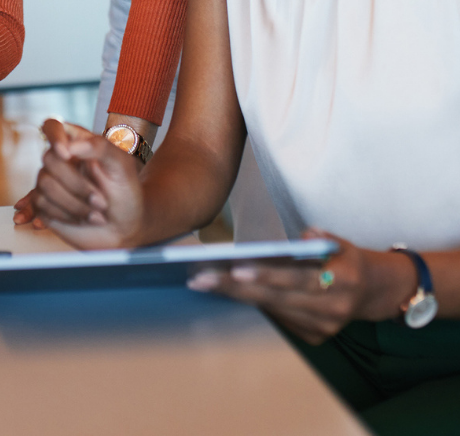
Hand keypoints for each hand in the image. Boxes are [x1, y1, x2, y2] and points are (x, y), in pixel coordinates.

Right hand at [15, 115, 153, 228]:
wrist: (124, 227)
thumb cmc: (125, 192)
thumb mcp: (122, 165)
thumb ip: (100, 147)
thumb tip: (69, 147)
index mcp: (77, 143)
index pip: (52, 126)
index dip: (54, 136)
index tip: (66, 154)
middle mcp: (60, 160)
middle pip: (49, 159)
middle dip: (77, 185)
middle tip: (102, 202)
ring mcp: (50, 181)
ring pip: (45, 184)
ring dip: (74, 204)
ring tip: (96, 214)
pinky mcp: (44, 203)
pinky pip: (40, 204)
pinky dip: (65, 215)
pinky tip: (82, 219)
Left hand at [187, 229, 416, 344]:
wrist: (374, 292)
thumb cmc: (348, 259)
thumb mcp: (341, 242)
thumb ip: (322, 238)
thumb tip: (304, 236)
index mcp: (342, 282)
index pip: (298, 278)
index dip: (267, 274)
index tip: (236, 267)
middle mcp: (333, 310)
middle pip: (276, 298)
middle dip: (235, 287)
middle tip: (201, 278)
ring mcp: (323, 328)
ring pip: (271, 309)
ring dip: (236, 295)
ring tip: (204, 282)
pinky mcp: (314, 337)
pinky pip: (277, 318)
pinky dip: (252, 303)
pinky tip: (227, 290)